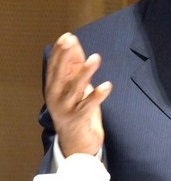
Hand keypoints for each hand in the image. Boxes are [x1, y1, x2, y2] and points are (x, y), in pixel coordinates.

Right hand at [44, 32, 111, 156]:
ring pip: (75, 88)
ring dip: (86, 72)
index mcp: (54, 88)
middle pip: (60, 74)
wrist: (76, 143)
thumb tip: (75, 44)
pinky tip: (107, 85)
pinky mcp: (79, 119)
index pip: (54, 66)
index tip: (67, 37)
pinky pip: (89, 105)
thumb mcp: (74, 87)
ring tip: (95, 58)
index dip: (60, 51)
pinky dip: (98, 95)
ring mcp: (67, 108)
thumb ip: (74, 67)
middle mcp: (57, 97)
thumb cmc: (76, 110)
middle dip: (65, 57)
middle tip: (71, 41)